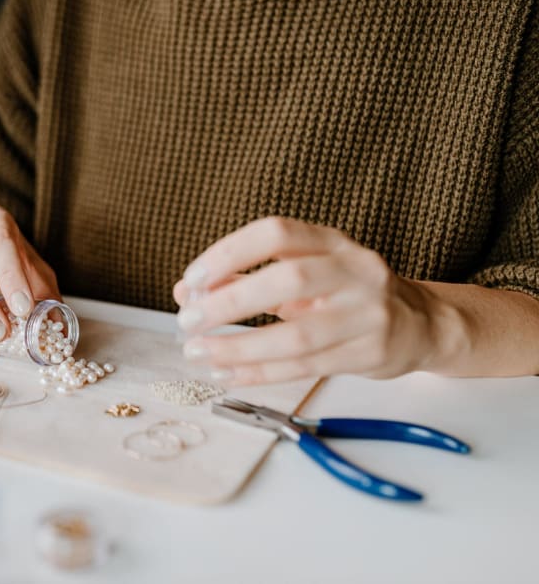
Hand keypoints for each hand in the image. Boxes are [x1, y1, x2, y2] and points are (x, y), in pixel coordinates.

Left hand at [174, 217, 449, 385]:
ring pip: (298, 335)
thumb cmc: (343, 294)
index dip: (230, 252)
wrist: (420, 325)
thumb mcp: (300, 273)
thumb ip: (242, 278)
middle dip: (232, 302)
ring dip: (240, 347)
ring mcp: (368, 314)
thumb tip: (186, 292)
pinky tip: (227, 374)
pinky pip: (306, 367)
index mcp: (332, 242)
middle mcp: (356, 271)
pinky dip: (260, 373)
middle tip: (190, 321)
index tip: (194, 278)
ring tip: (199, 353)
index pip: (277, 233)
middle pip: (289, 280)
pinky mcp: (370, 354)